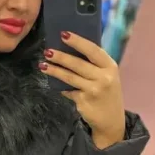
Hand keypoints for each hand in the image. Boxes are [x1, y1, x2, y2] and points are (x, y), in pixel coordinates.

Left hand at [40, 32, 125, 148]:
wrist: (111, 120)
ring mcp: (93, 90)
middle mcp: (103, 77)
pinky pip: (68, 90)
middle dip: (61, 56)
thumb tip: (69, 49)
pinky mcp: (83, 101)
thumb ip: (94, 64)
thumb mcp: (107, 76)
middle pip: (78, 64)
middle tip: (48, 51)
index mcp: (110, 66)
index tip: (63, 34)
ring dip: (55, 70)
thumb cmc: (107, 92)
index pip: (92, 50)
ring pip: (70, 77)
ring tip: (43, 65)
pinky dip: (60, 86)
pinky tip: (53, 82)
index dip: (77, 41)